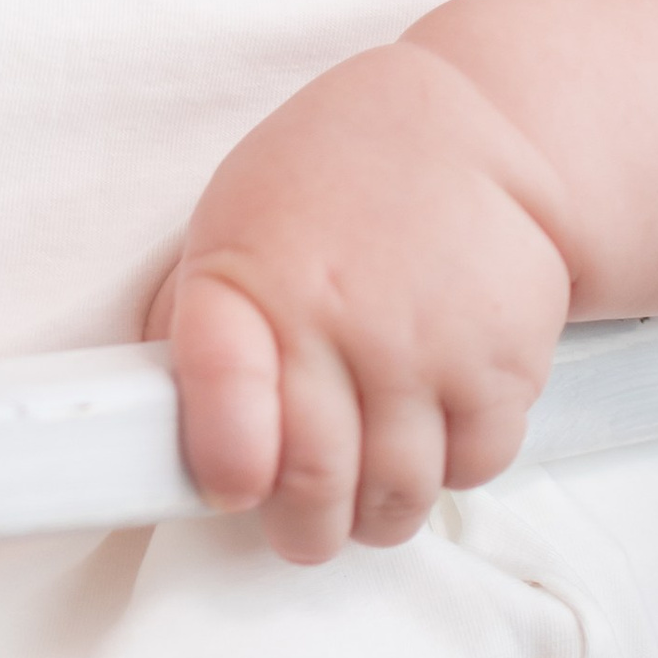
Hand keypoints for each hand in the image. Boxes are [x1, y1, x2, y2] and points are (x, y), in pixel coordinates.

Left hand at [145, 46, 572, 564]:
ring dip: (376, 510)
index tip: (230, 487)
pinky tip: (430, 426)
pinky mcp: (504, 364)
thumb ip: (197, 324)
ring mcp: (427, 347)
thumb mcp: (234, 222)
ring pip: (397, 495)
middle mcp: (340, 318)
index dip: (222, 461)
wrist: (470, 130)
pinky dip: (450, 467)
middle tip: (300, 525)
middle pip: (316, 483)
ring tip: (365, 486)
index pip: (221, 390)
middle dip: (302, 528)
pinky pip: (472, 468)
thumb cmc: (333, 178)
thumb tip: (153, 420)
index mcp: (252, 279)